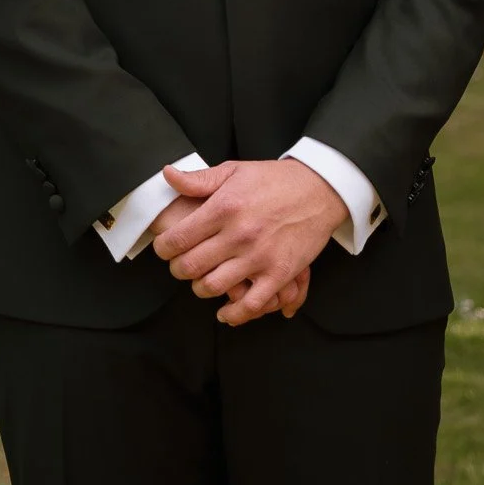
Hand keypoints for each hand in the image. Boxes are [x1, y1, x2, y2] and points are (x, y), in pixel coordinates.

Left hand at [153, 158, 345, 326]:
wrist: (319, 189)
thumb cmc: (274, 180)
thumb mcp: (234, 170)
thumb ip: (199, 179)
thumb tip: (167, 175)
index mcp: (224, 207)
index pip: (177, 239)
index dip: (163, 249)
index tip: (165, 249)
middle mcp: (239, 234)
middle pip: (190, 267)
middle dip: (178, 270)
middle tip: (180, 266)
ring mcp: (260, 256)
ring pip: (213, 287)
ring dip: (200, 288)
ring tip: (202, 281)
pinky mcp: (279, 274)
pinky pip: (250, 305)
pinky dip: (233, 314)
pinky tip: (225, 312)